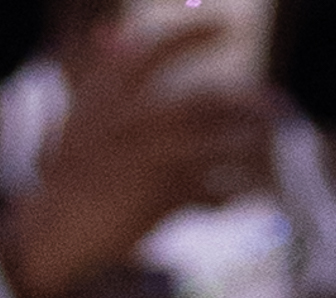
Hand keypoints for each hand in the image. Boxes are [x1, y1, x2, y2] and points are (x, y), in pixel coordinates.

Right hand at [0, 14, 279, 297]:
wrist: (56, 232)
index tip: (226, 28)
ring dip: (253, 148)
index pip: (157, 48)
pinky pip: (214, 189)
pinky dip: (230, 194)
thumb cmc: (69, 177)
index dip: (194, 34)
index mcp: (108, 92)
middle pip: (207, 100)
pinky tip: (239, 196)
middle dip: (250, 102)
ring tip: (272, 153)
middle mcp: (133, 117)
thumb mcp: (78, 117)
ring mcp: (150, 156)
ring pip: (221, 144)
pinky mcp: (163, 196)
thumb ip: (101, 75)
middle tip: (279, 106)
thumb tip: (108, 32)